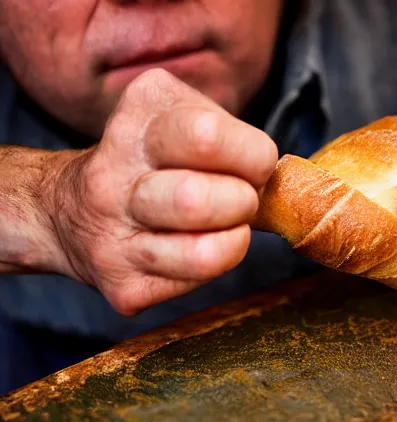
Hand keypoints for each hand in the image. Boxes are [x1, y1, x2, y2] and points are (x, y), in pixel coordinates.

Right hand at [47, 69, 277, 315]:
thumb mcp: (177, 119)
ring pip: (202, 255)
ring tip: (224, 227)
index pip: (208, 136)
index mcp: (134, 123)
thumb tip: (284, 184)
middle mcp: (111, 179)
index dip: (253, 157)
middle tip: (239, 199)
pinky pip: (193, 284)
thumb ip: (229, 137)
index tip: (253, 164)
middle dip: (242, 202)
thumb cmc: (147, 164)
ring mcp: (109, 237)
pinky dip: (212, 266)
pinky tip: (193, 249)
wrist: (70, 213)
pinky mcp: (120, 285)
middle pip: (198, 199)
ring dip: (234, 241)